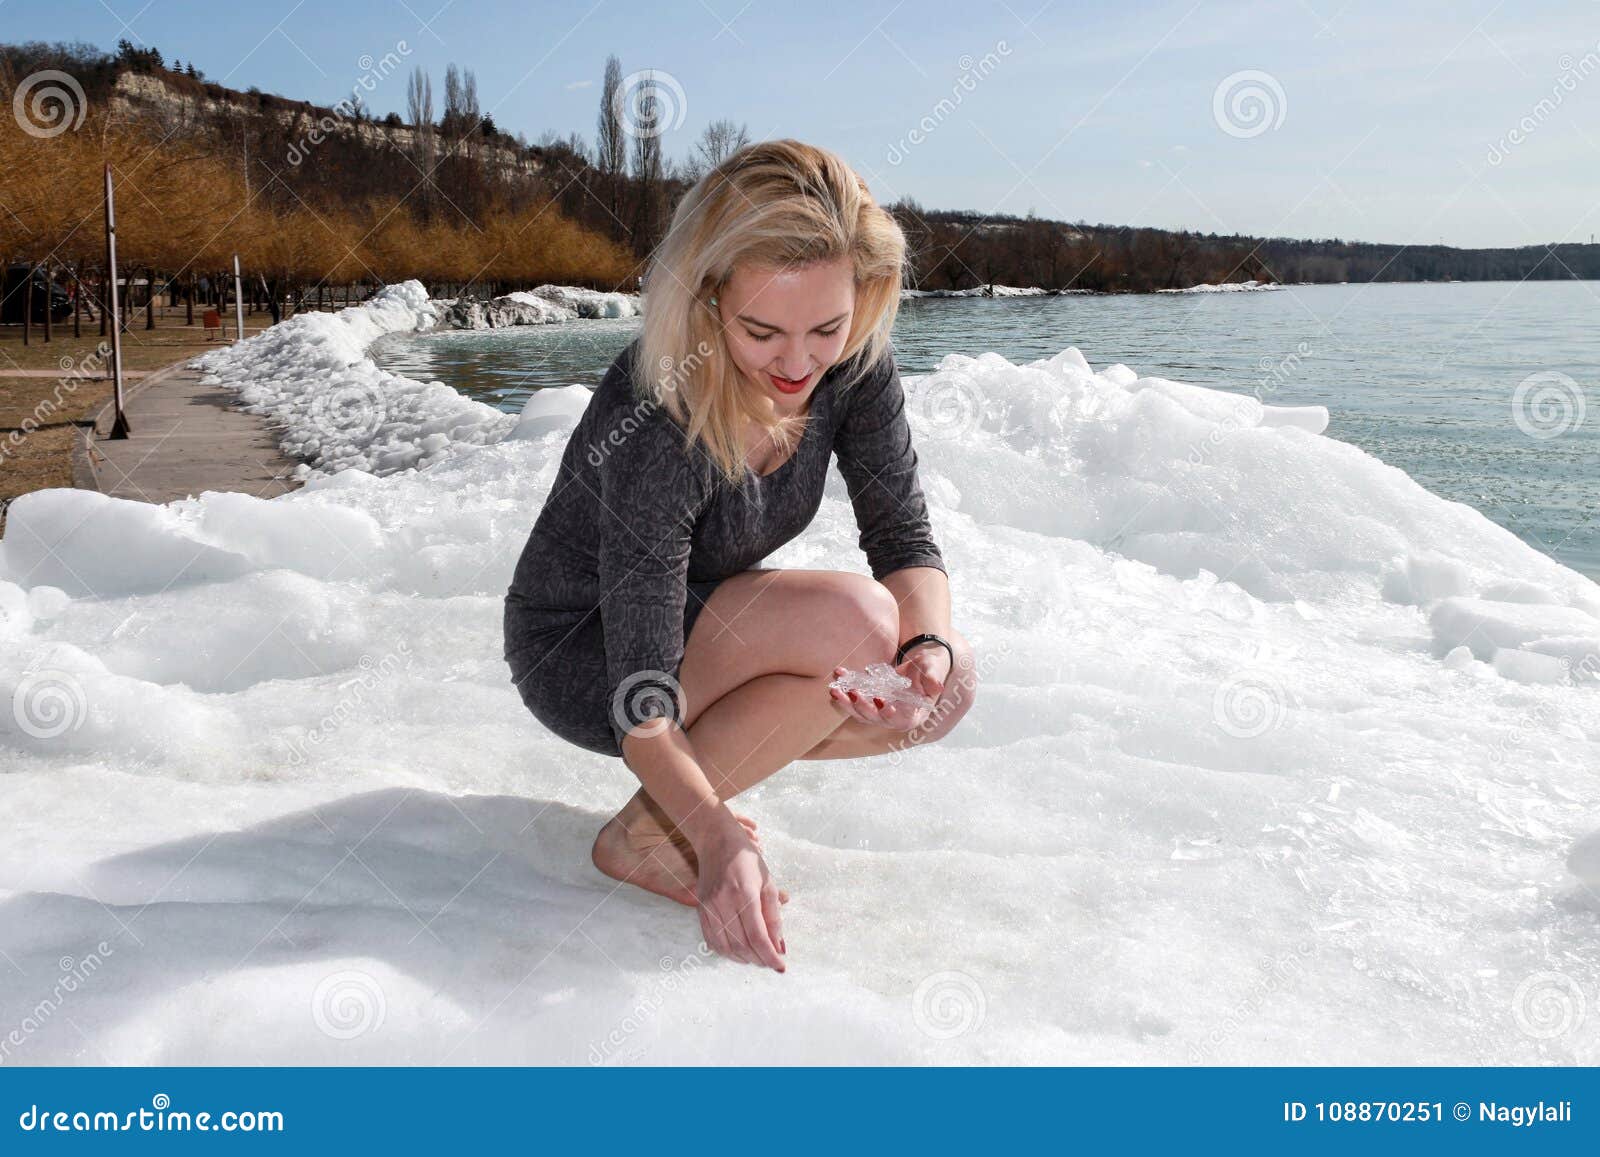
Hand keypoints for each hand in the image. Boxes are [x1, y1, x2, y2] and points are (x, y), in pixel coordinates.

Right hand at [693, 810, 785, 971]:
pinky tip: (739, 952)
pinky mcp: (700, 910)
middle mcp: (723, 903)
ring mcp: (709, 907)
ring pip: (726, 947)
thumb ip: (773, 915)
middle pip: (742, 945)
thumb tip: (779, 944)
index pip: (758, 936)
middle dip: (759, 959)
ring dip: (744, 959)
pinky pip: (712, 941)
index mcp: (744, 894)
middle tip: (771, 961)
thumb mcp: (768, 882)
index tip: (781, 967)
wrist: (716, 842)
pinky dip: (726, 952)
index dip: (770, 956)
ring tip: (757, 958)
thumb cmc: (747, 860)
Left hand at [828, 644, 950, 730]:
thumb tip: (938, 686)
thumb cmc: (929, 668)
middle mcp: (894, 717)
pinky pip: (854, 699)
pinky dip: (844, 689)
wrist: (918, 665)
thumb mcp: (933, 670)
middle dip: (862, 707)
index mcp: (913, 715)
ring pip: (860, 713)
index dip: (889, 714)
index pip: (901, 720)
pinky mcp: (869, 701)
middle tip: (853, 692)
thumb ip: (932, 678)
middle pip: (875, 718)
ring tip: (835, 690)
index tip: (880, 701)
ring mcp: (879, 711)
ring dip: (846, 703)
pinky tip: (838, 674)